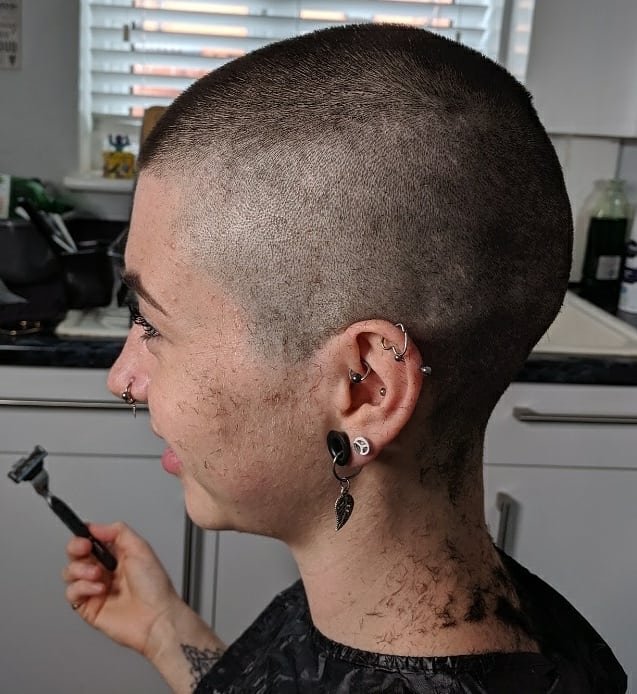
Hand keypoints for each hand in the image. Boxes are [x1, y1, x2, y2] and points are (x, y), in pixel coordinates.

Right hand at [63, 521, 180, 657]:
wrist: (156, 618)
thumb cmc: (155, 588)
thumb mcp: (141, 549)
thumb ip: (118, 532)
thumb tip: (96, 526)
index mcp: (118, 555)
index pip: (92, 540)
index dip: (84, 535)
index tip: (85, 534)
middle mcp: (105, 570)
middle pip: (76, 554)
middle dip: (77, 548)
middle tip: (85, 550)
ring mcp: (95, 588)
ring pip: (70, 572)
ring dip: (81, 570)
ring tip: (99, 575)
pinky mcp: (88, 606)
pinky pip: (72, 593)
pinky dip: (82, 587)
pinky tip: (99, 589)